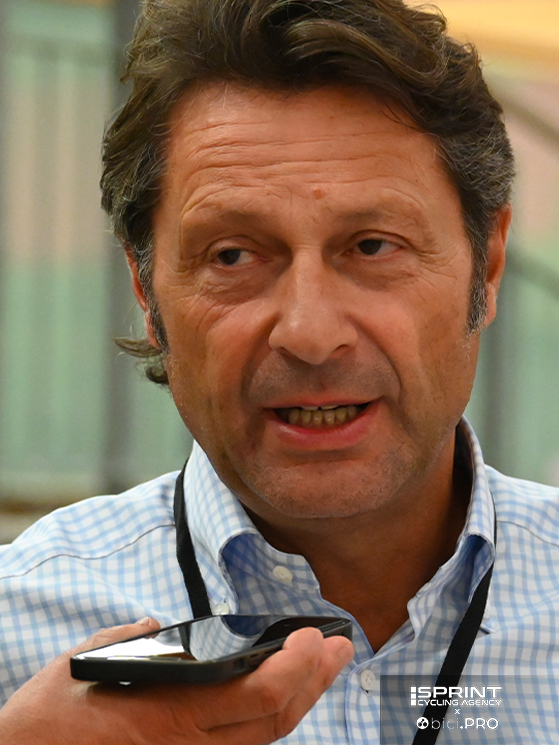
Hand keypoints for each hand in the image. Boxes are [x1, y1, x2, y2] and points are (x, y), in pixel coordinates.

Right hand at [0, 617, 352, 743]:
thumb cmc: (50, 717)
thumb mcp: (85, 661)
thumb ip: (131, 637)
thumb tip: (158, 624)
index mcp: (170, 713)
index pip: (257, 698)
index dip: (296, 667)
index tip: (313, 635)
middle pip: (274, 720)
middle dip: (315, 680)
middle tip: (340, 647)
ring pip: (266, 740)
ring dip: (302, 699)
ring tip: (325, 666)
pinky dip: (272, 721)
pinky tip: (285, 697)